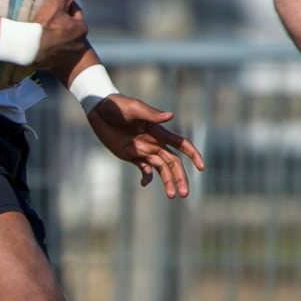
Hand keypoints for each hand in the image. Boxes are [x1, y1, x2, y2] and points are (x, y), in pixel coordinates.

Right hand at [35, 0, 87, 70]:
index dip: (65, 6)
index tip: (55, 5)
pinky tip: (39, 41)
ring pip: (62, 39)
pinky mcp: (56, 63)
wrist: (31, 49)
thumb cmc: (45, 25)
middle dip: (61, 22)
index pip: (75, 12)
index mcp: (81, 28)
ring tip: (42, 29)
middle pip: (69, 27)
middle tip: (48, 17)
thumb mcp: (57, 4)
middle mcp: (79, 43)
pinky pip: (54, 50)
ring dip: (55, 35)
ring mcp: (68, 54)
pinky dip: (49, 46)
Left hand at [90, 94, 204, 198]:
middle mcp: (154, 142)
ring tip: (171, 196)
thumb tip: (171, 116)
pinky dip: (147, 178)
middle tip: (184, 193)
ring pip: (161, 169)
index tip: (202, 168)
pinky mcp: (131, 155)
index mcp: (159, 131)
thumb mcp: (134, 108)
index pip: (181, 144)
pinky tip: (145, 183)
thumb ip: (151, 114)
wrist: (99, 110)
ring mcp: (143, 150)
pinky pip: (143, 169)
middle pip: (173, 162)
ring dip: (168, 182)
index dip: (193, 155)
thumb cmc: (118, 105)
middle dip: (180, 177)